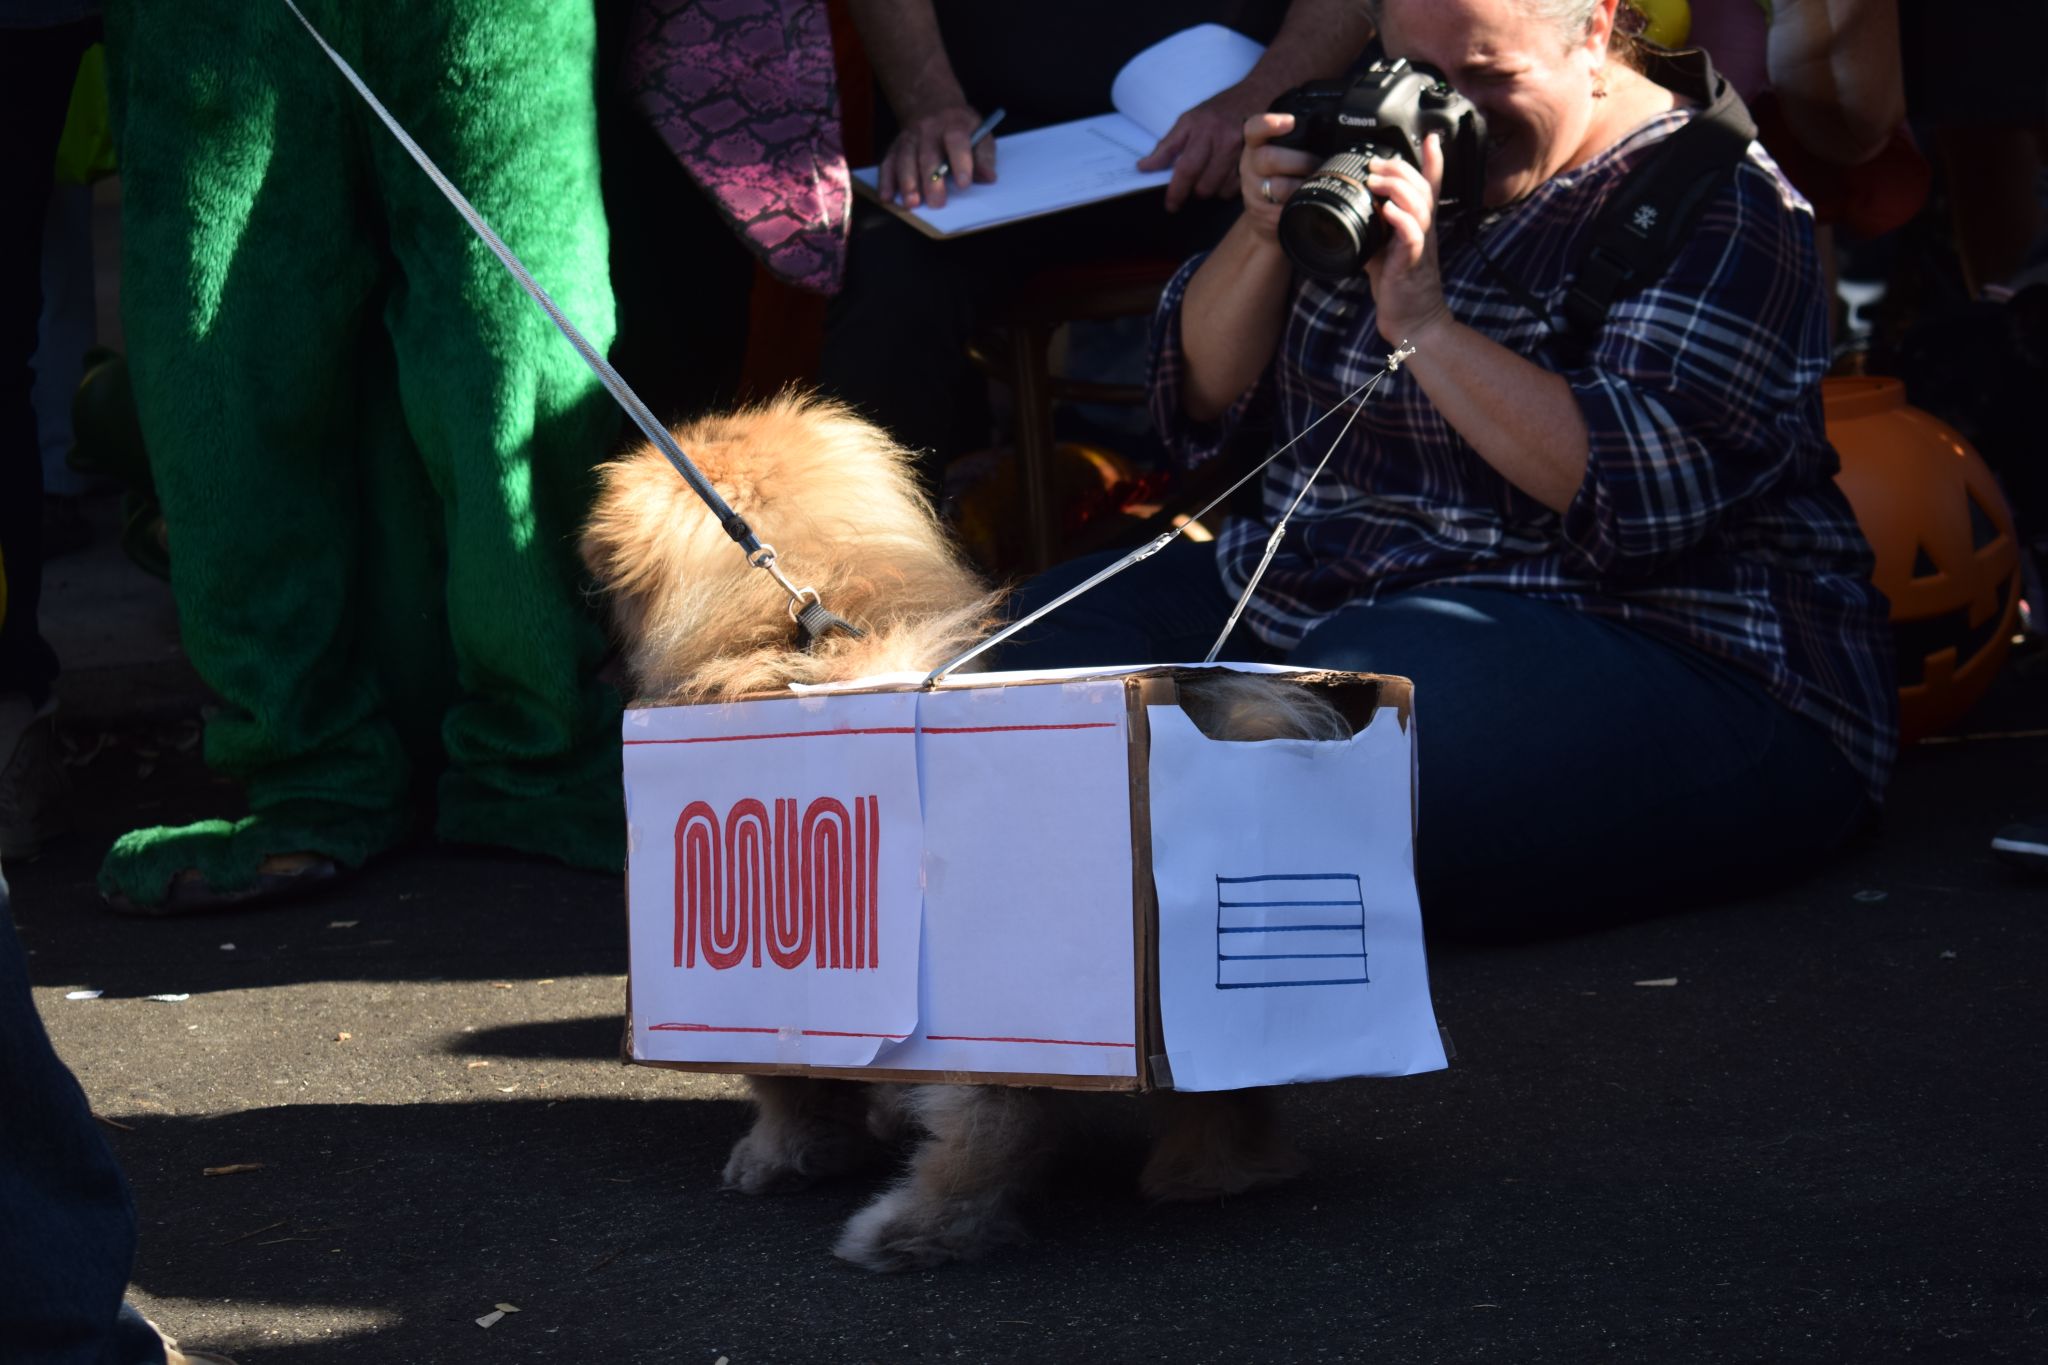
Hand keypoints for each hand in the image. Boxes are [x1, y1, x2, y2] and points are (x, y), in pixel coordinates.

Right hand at [880, 104, 996, 208]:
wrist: (932, 104)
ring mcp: (909, 137)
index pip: (956, 141)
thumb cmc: (960, 126)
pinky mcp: (895, 146)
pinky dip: (886, 181)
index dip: (960, 162)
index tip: (963, 184)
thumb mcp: (980, 132)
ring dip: (907, 182)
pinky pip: (888, 163)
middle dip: (931, 180)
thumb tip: (988, 177)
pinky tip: (887, 197)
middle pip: (928, 155)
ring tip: (912, 203)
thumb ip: (984, 155)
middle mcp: (928, 129)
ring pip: (905, 159)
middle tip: (937, 203)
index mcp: (954, 124)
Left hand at [1138, 80, 1268, 211]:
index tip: (1171, 204)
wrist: (1253, 96)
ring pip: (1221, 190)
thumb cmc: (1216, 112)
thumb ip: (1166, 146)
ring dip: (1211, 190)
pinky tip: (1225, 176)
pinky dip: (1227, 188)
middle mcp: (1224, 140)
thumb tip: (1144, 167)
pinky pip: (1237, 189)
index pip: (1186, 168)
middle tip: (1192, 184)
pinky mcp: (1256, 161)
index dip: (1176, 191)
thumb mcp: (1188, 121)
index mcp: (1203, 129)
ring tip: (1209, 176)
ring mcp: (1243, 151)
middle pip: (1204, 185)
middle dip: (1194, 191)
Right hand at [1237, 112, 1320, 245]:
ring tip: (1317, 183)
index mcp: (1256, 146)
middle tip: (1318, 163)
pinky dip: (1298, 205)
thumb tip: (1341, 133)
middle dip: (1300, 161)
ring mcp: (1253, 191)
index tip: (1289, 122)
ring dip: (1302, 185)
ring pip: (1279, 186)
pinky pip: (1282, 209)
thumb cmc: (1280, 176)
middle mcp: (1250, 166)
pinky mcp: (1261, 213)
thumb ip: (1299, 141)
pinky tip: (1306, 202)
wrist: (1264, 215)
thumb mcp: (1282, 153)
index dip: (1268, 124)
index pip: (1254, 130)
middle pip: (1269, 158)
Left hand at [1362, 134, 1452, 346]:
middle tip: (1376, 164)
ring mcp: (1421, 246)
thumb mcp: (1382, 250)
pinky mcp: (1412, 263)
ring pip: (1419, 205)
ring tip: (1377, 181)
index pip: (1431, 187)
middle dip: (1400, 169)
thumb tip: (1347, 214)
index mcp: (1418, 225)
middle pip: (1421, 188)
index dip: (1434, 162)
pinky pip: (1412, 235)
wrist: (1411, 321)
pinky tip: (1387, 211)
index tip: (1431, 138)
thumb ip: (1372, 230)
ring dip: (1397, 189)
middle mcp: (1424, 231)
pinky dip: (1400, 220)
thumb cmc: (1398, 286)